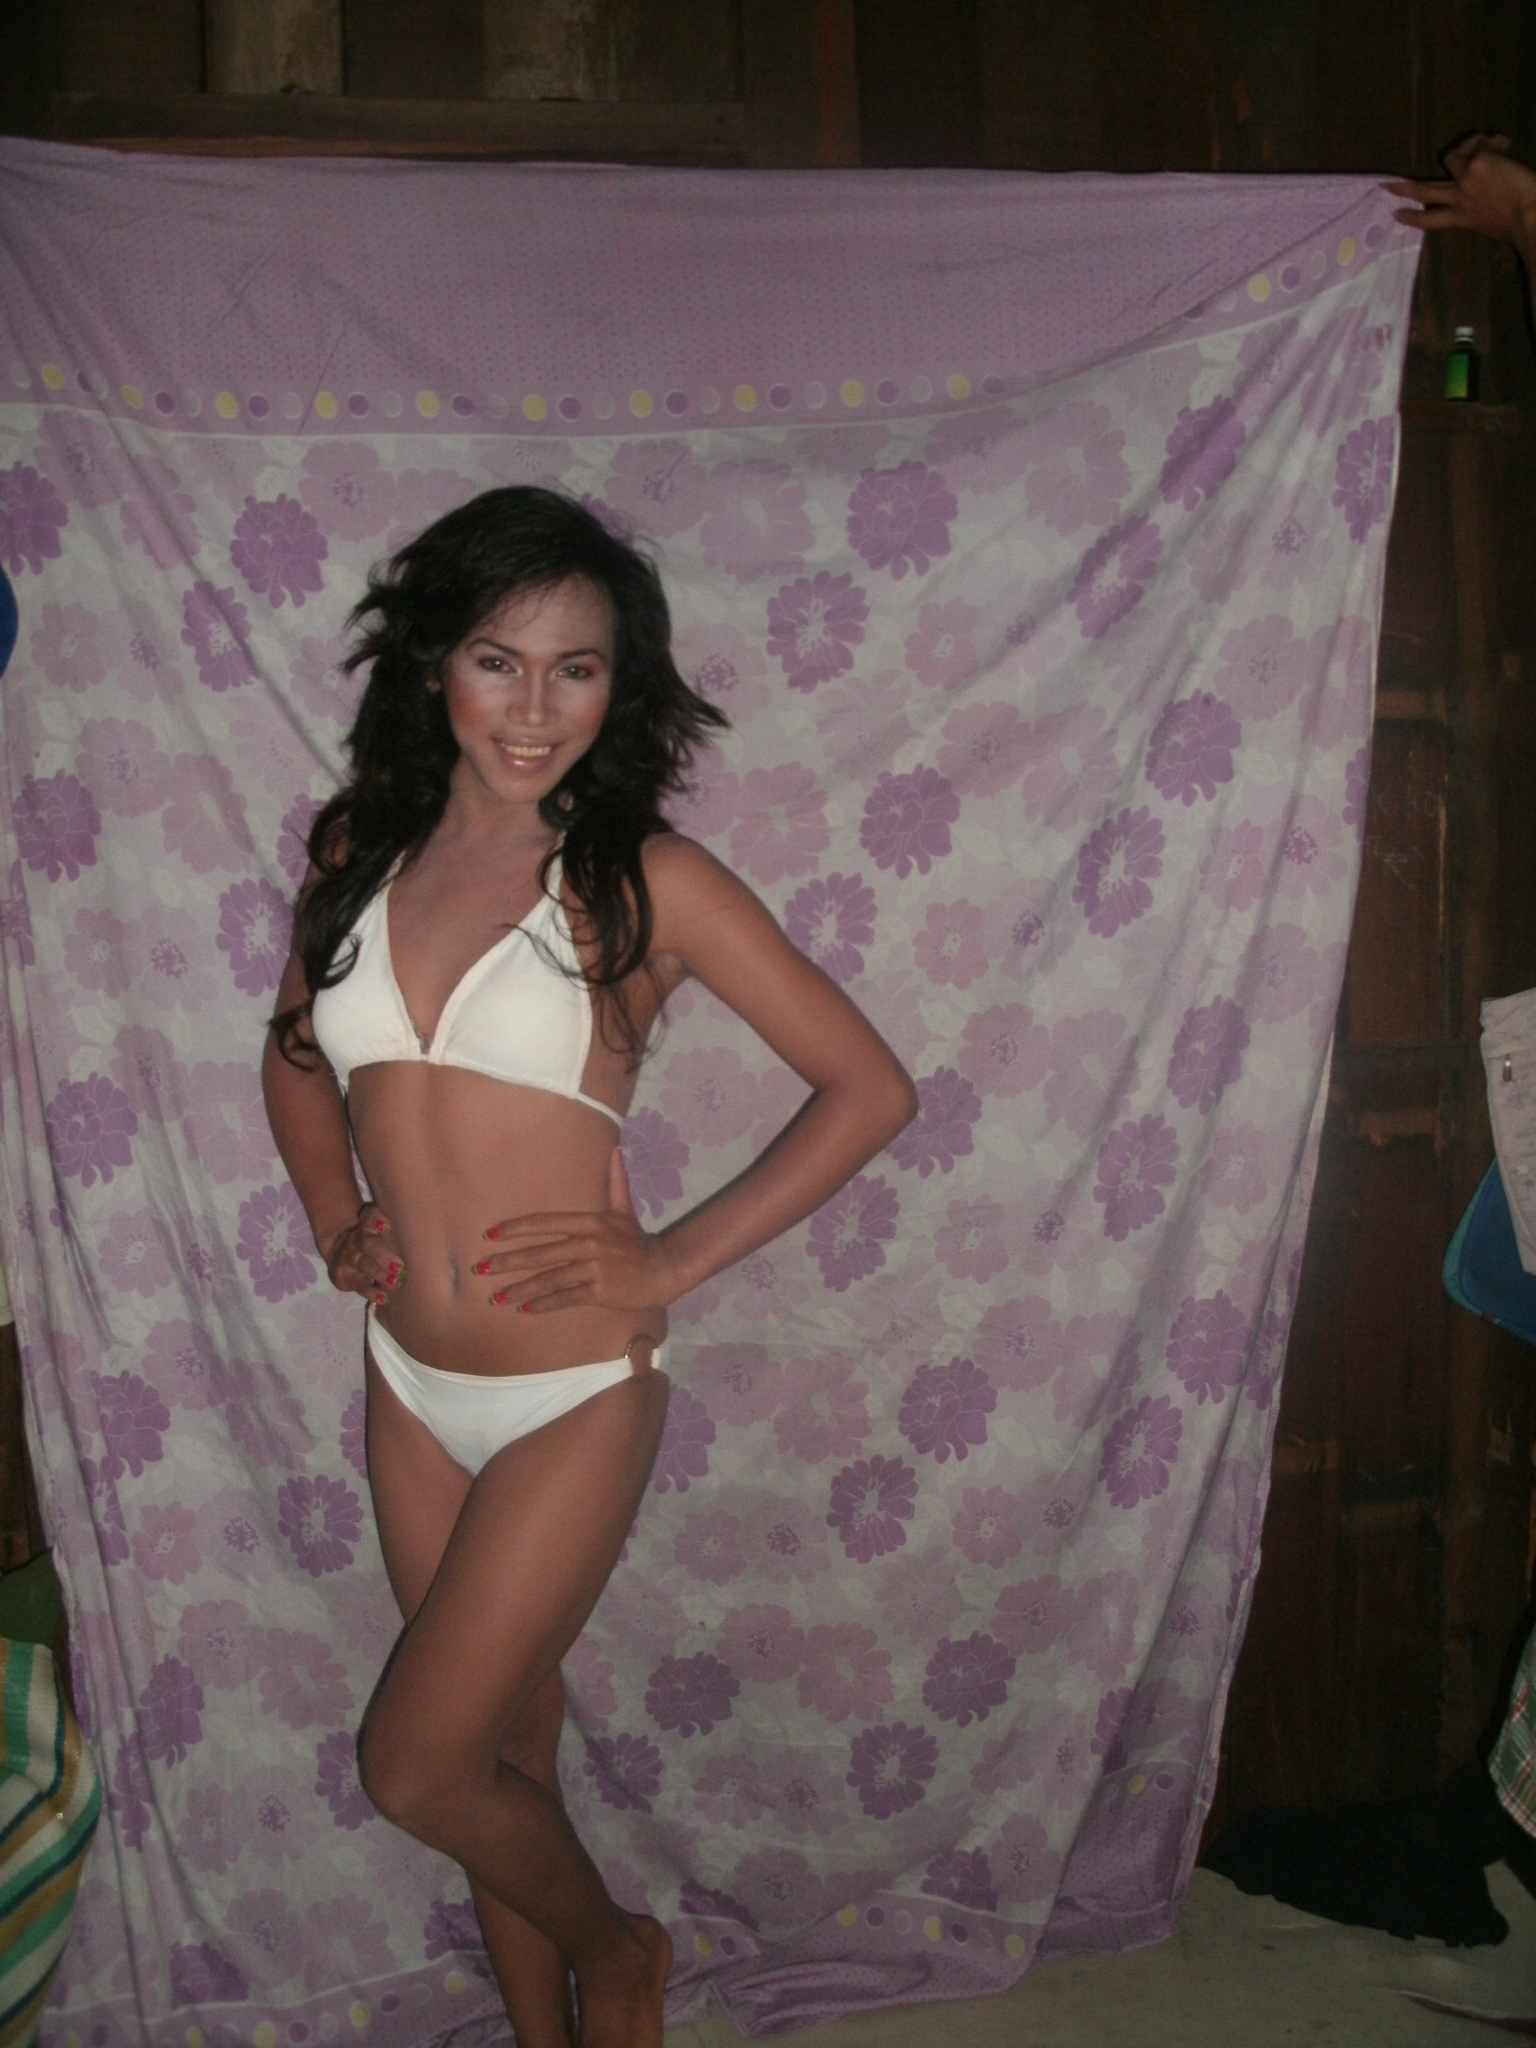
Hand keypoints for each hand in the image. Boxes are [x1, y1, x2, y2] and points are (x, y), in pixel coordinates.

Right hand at [324, 1201, 404, 1306]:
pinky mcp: (342, 1275)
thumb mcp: (387, 1231)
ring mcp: (347, 1256)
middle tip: (400, 1267)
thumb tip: (437, 1236)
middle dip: (382, 1255)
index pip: (368, 1215)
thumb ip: (403, 1231)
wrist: (343, 1250)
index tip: (388, 1226)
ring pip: (362, 1264)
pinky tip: (384, 1298)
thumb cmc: (381, 1241)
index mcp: (368, 1223)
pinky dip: (371, 1292)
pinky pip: (357, 1284)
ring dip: (378, 1274)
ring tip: (396, 1283)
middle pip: (366, 1243)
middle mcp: (356, 1237)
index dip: (375, 1219)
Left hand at [476, 1149, 674, 1313]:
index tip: (491, 1236)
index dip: (516, 1229)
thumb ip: (615, 1181)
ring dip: (519, 1289)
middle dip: (507, 1262)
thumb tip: (615, 1149)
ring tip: (496, 1297)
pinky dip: (543, 1304)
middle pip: (539, 1253)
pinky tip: (524, 1309)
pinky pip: (564, 1298)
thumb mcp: (624, 1209)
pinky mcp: (597, 1292)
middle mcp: (587, 1244)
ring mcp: (592, 1269)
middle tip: (480, 1269)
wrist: (661, 1270)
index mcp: (589, 1222)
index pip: (545, 1223)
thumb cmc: (637, 1241)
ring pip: (548, 1279)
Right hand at [1387, 134, 1535, 245]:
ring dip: (1467, 145)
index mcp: (1463, 219)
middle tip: (1386, 184)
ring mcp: (1465, 179)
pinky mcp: (1478, 161)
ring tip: (1485, 143)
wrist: (1530, 216)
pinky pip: (1480, 141)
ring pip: (1450, 157)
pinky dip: (1495, 141)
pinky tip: (1505, 146)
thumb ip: (1482, 214)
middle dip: (1403, 188)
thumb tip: (1486, 205)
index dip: (1412, 217)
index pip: (1431, 220)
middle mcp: (1459, 199)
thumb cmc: (1521, 226)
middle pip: (1424, 191)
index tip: (1395, 214)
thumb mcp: (1494, 226)